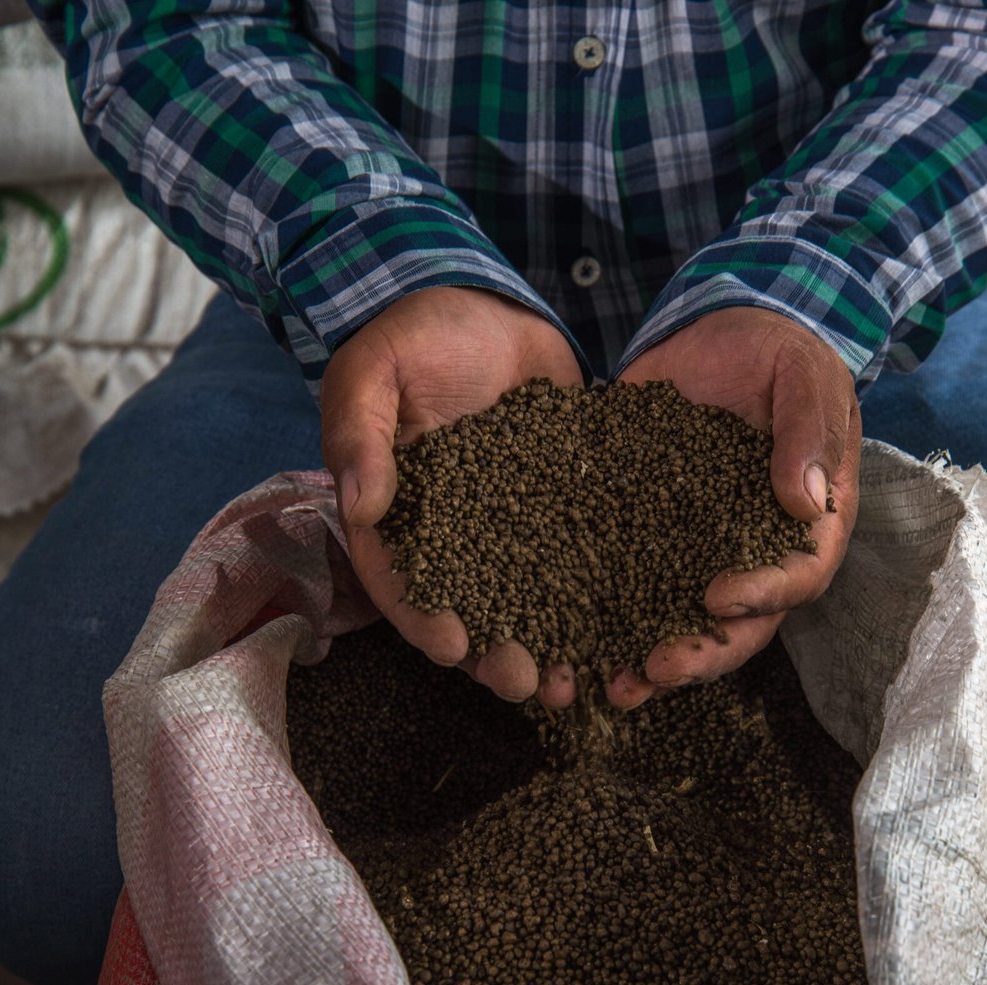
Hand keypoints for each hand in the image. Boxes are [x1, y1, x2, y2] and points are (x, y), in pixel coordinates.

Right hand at [321, 286, 584, 706]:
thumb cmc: (410, 333)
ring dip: (549, 644)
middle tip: (526, 682)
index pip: (403, 581)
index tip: (452, 645)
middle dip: (496, 654)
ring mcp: (510, 522)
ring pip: (528, 598)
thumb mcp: (372, 374)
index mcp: (398, 514)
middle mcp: (454, 532)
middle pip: (470, 608)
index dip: (423, 618)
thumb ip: (361, 436)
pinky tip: (625, 625)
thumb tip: (362, 505)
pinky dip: (598, 596)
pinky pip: (579, 556)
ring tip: (575, 683)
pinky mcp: (561, 503)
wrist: (478, 299)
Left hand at [611, 306, 860, 707]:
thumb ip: (808, 431)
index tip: (716, 595)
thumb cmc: (780, 353)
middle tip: (655, 668)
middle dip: (698, 653)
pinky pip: (628, 583)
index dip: (762, 595)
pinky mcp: (647, 532)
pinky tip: (565, 641)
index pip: (797, 577)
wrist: (720, 330)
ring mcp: (700, 548)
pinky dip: (601, 617)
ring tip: (609, 686)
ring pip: (679, 618)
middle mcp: (754, 551)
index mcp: (808, 525)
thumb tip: (806, 502)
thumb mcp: (804, 376)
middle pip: (738, 622)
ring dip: (647, 657)